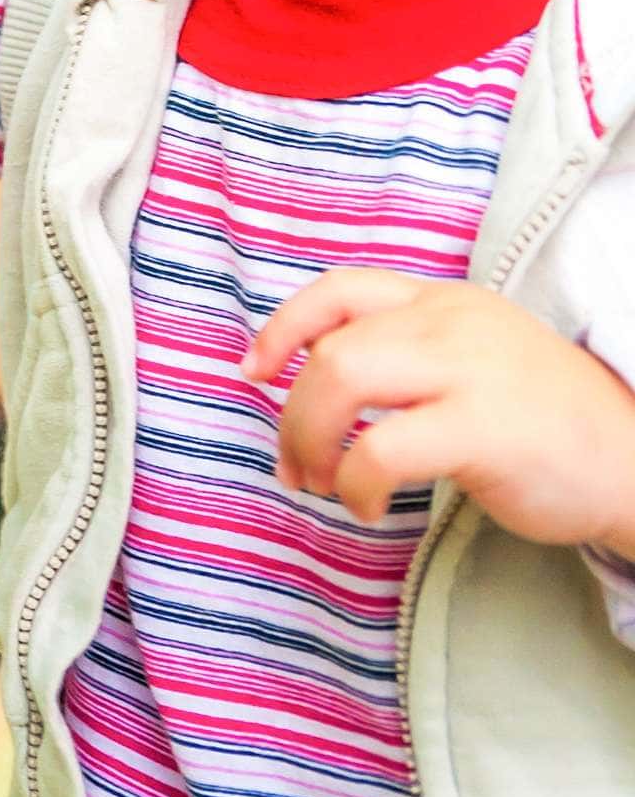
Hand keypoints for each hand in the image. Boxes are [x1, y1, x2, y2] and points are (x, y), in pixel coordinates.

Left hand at [242, 266, 634, 554]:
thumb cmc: (543, 423)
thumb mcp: (474, 359)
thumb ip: (407, 353)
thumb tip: (315, 378)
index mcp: (445, 301)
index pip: (342, 289)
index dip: (284, 326)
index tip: (253, 369)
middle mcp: (451, 323)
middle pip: (329, 347)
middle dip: (290, 412)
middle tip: (295, 466)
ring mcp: (468, 370)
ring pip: (341, 379)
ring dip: (309, 440)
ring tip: (324, 484)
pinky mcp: (482, 428)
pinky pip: (380, 448)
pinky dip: (355, 482)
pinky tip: (369, 507)